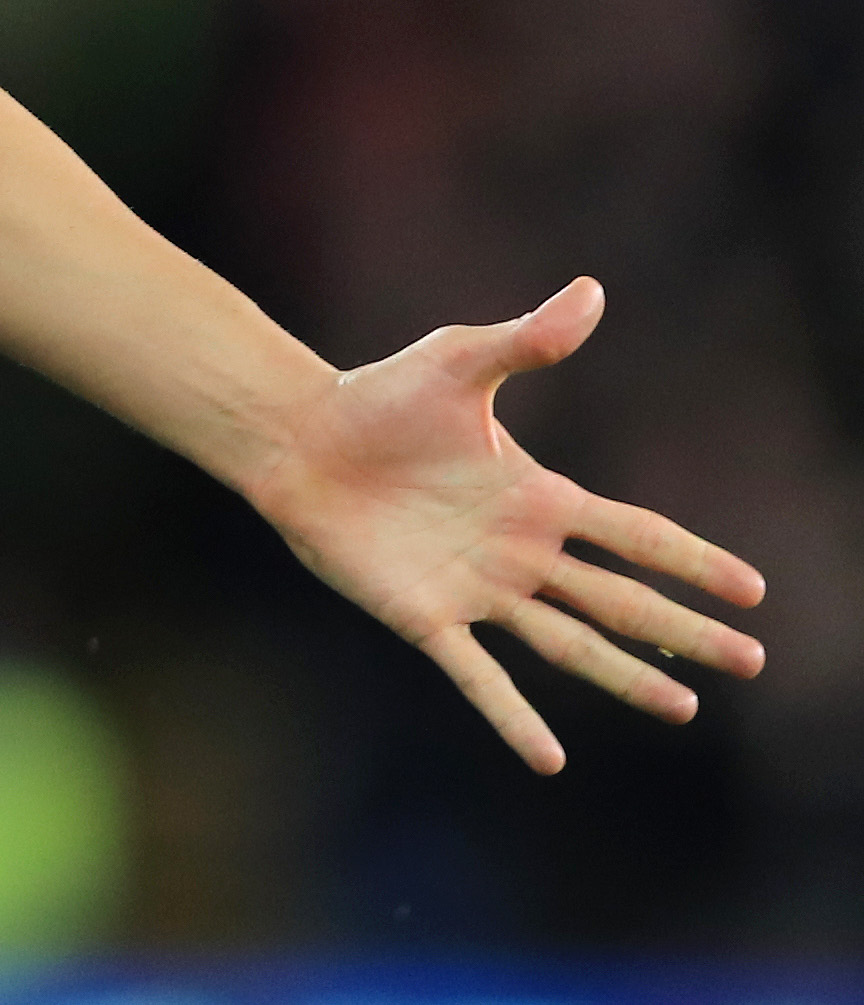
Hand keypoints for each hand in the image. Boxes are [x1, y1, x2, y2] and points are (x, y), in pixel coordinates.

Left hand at [249, 276, 765, 771]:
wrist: (298, 436)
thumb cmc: (377, 396)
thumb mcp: (460, 362)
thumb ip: (527, 342)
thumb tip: (589, 291)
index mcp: (537, 497)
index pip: (634, 535)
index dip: (692, 560)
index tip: (752, 589)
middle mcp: (518, 552)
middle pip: (619, 599)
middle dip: (685, 630)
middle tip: (752, 659)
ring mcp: (475, 589)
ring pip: (569, 642)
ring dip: (626, 675)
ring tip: (685, 708)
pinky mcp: (423, 616)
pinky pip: (478, 675)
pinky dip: (512, 715)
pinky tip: (549, 759)